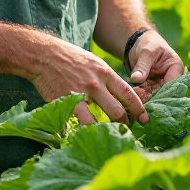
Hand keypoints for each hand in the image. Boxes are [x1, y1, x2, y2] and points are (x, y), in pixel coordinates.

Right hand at [30, 35, 146, 125]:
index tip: (145, 118)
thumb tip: (120, 94)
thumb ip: (106, 79)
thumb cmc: (71, 59)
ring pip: (101, 119)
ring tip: (110, 134)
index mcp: (105, 73)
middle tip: (127, 129)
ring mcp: (81, 94)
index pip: (128, 93)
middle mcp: (96, 84)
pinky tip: (90, 134)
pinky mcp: (66, 103)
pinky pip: (80, 122)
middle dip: (125, 123)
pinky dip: (87, 130)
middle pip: (118, 110)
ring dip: (108, 129)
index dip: (138, 108)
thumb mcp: (94, 63)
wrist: (45, 55)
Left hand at [128, 30, 183, 99]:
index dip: (163, 92)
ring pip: (155, 95)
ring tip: (134, 95)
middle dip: (152, 96)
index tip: (150, 96)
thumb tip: (136, 79)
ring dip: (145, 97)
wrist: (139, 43)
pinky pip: (148, 94)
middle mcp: (171, 77)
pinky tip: (133, 94)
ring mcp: (162, 83)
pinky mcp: (152, 87)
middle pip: (165, 92)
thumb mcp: (146, 52)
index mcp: (176, 67)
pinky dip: (141, 95)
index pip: (172, 84)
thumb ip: (142, 66)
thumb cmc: (147, 44)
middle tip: (138, 97)